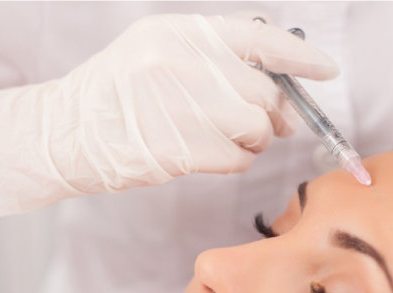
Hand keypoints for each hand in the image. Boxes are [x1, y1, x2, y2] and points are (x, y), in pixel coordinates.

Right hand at [0, 12, 334, 217]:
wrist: (66, 132)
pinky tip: (210, 154)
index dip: (300, 57)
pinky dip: (234, 161)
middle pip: (264, 90)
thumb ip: (214, 52)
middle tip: (263, 122)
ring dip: (253, 139)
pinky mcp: (177, 149)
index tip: (326, 70)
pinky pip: (237, 159)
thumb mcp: (158, 47)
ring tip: (226, 137)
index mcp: (181, 31)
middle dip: (273, 111)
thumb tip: (281, 75)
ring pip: (256, 126)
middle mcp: (181, 63)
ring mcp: (179, 107)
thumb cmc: (119, 92)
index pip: (259, 38)